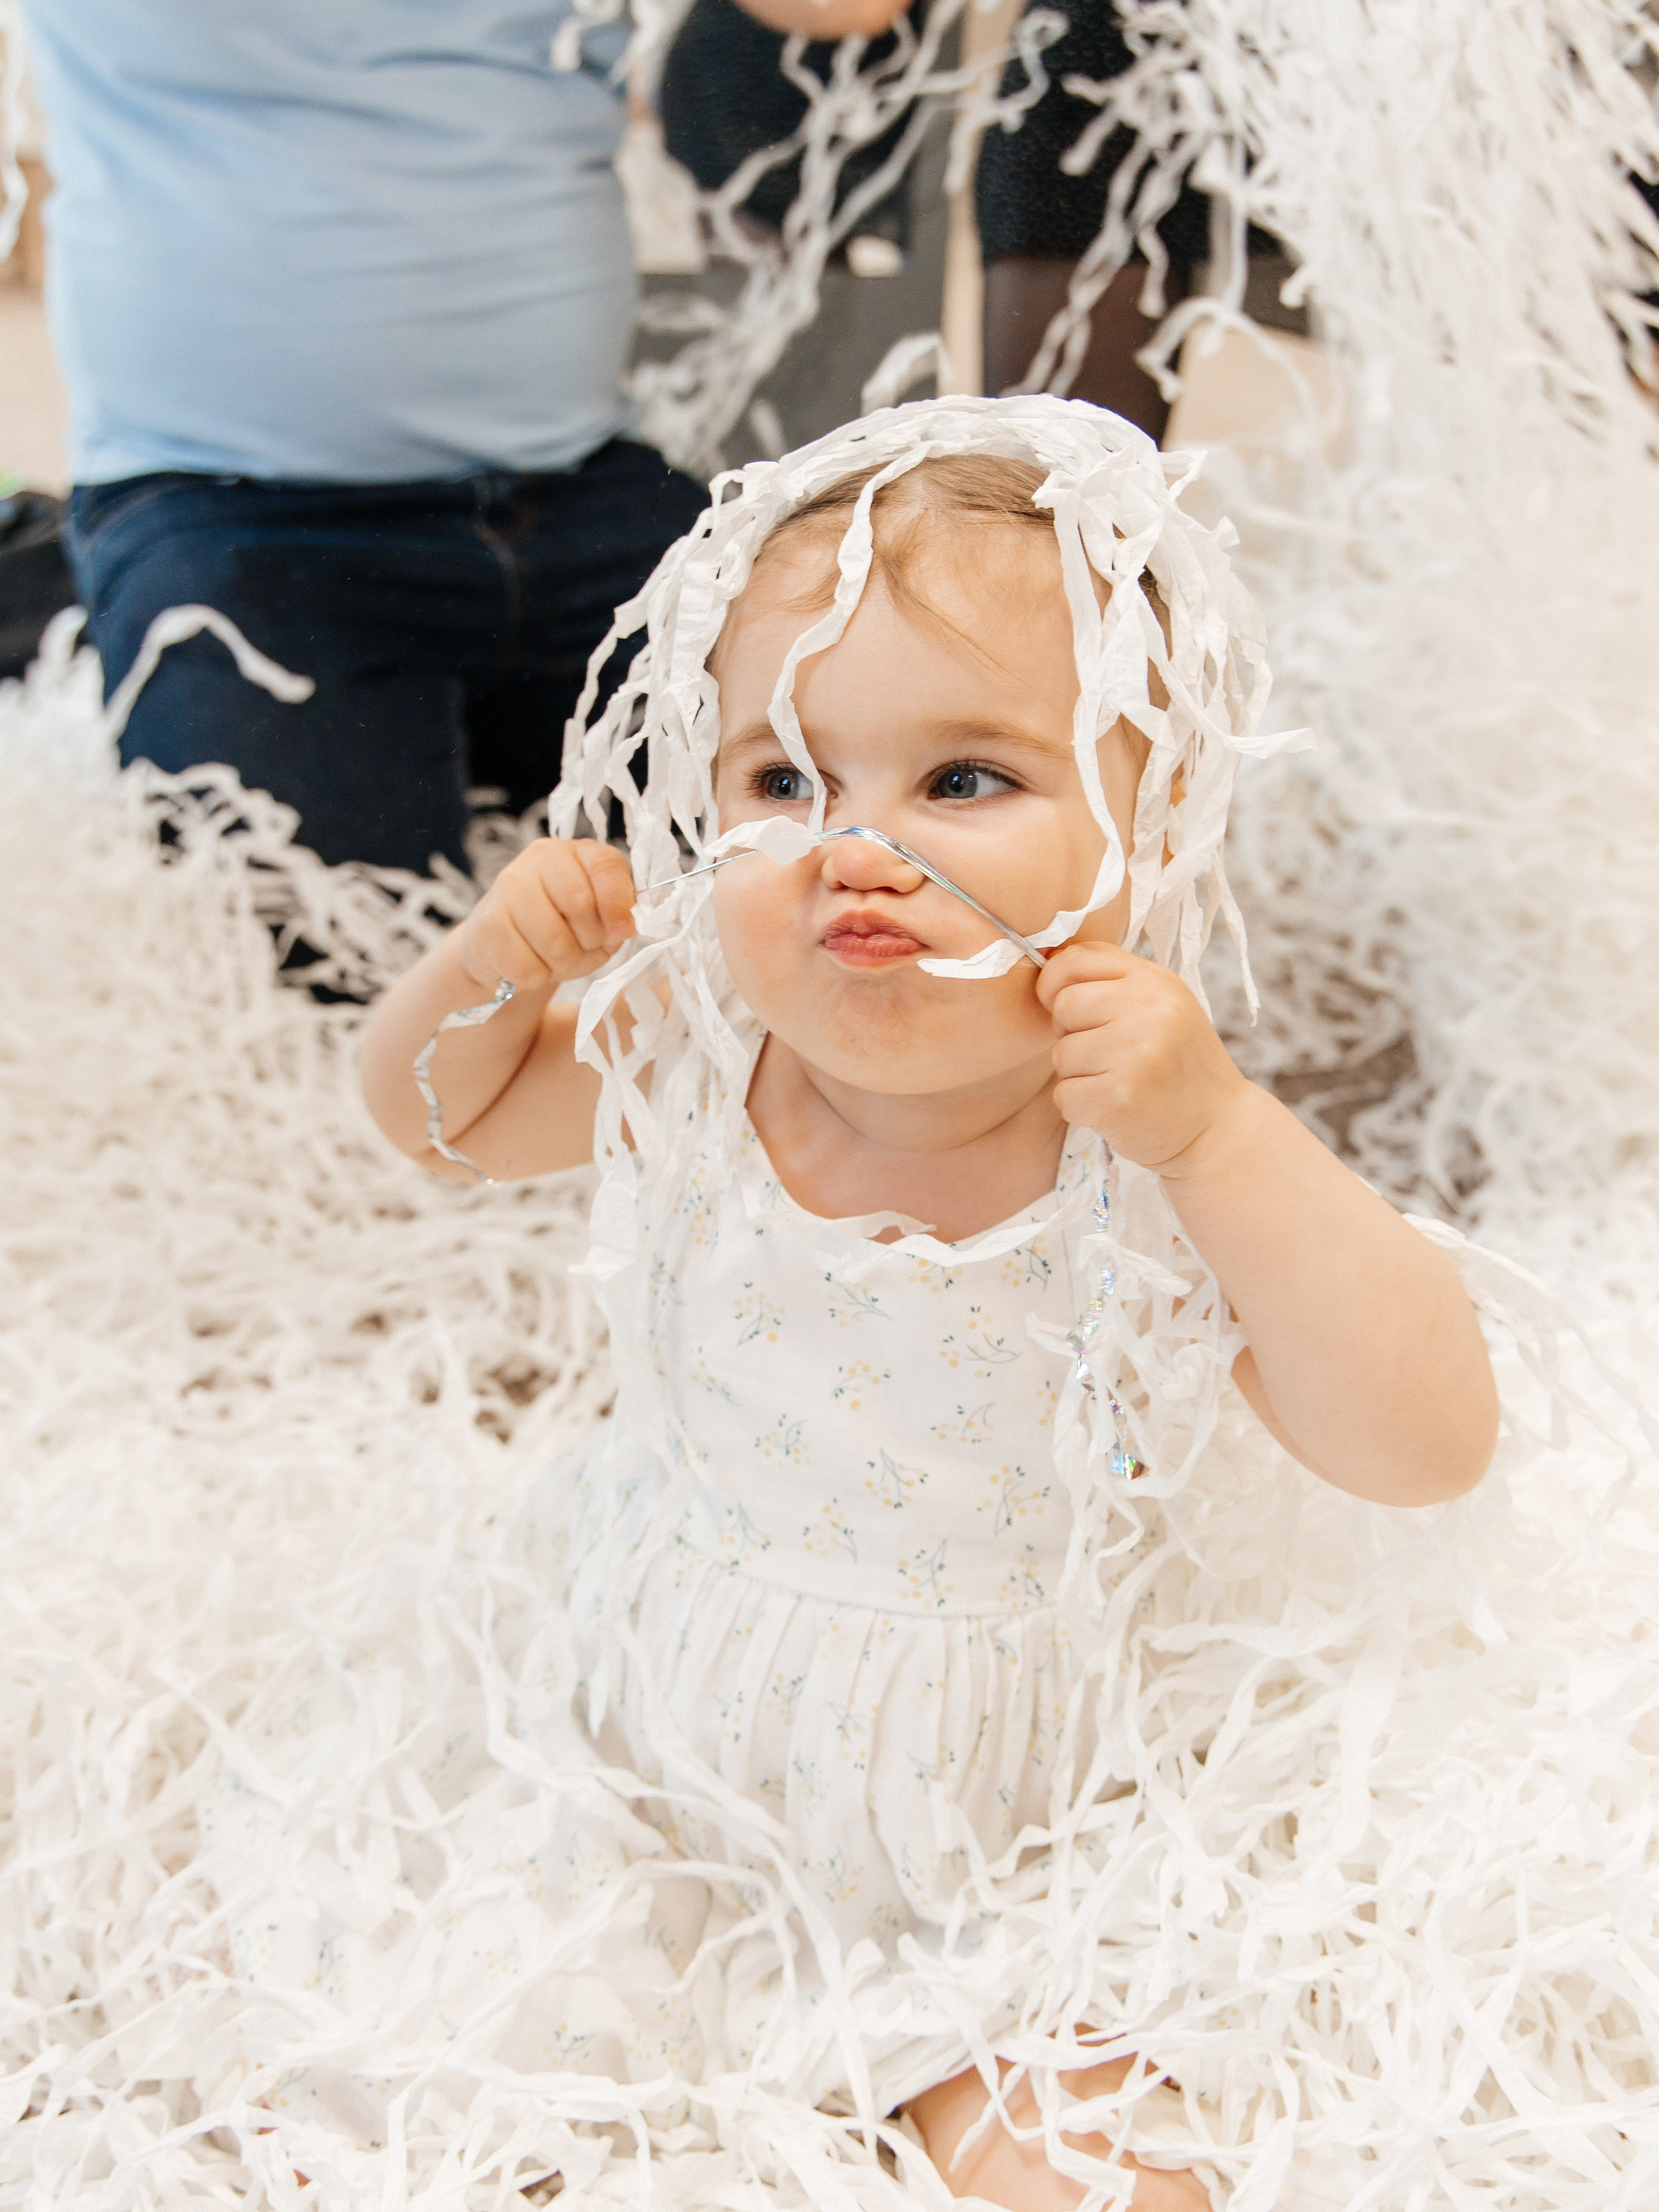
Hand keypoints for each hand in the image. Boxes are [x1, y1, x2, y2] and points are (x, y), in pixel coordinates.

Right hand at [456, 838, 635, 992]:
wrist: (503, 944)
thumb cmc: (561, 928)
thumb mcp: (599, 920)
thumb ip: (618, 917)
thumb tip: (622, 926)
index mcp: (577, 853)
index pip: (607, 865)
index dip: (618, 904)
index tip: (621, 931)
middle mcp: (540, 859)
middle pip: (581, 906)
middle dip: (591, 941)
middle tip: (582, 948)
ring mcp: (508, 887)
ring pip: (556, 943)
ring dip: (565, 964)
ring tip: (556, 958)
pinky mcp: (487, 924)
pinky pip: (529, 968)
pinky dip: (537, 977)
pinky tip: (530, 963)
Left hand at [1036, 941, 1251, 1175]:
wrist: (1219, 1127)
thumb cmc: (1180, 1065)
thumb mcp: (1163, 1006)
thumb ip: (1114, 983)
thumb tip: (1046, 974)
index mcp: (1155, 981)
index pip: (1076, 959)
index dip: (1055, 982)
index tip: (1063, 1007)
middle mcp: (1148, 1010)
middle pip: (1064, 1006)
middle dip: (1070, 1034)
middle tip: (1105, 1055)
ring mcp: (1134, 1055)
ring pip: (1061, 1054)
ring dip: (1078, 1075)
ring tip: (1118, 1083)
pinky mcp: (1118, 1099)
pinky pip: (1064, 1096)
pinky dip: (1081, 1108)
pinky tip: (1114, 1108)